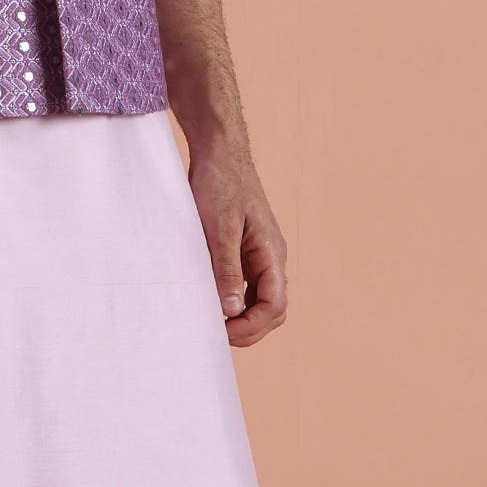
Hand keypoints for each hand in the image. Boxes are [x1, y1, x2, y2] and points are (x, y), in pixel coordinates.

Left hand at [188, 143, 287, 346]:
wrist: (219, 152)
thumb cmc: (220, 184)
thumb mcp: (220, 228)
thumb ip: (227, 270)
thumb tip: (232, 310)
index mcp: (272, 253)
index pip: (275, 305)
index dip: (251, 326)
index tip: (221, 331)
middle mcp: (271, 257)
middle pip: (272, 309)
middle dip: (249, 328)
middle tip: (215, 333)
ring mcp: (259, 255)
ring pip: (259, 300)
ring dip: (241, 317)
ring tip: (211, 321)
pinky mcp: (245, 250)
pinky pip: (246, 285)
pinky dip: (233, 300)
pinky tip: (211, 300)